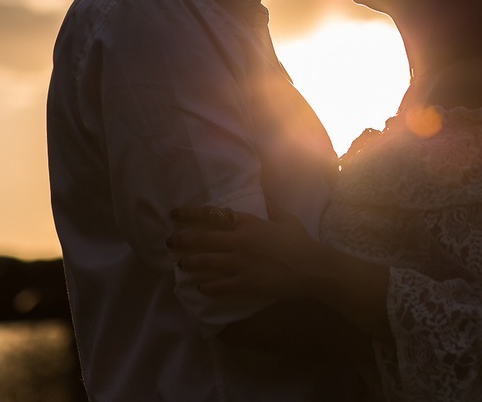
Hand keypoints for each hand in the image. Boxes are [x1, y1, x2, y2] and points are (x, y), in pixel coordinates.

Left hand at [167, 199, 319, 297]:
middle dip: (183, 240)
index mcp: (248, 223)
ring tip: (179, 264)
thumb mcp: (285, 217)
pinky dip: (208, 287)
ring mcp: (242, 263)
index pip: (213, 215)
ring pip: (207, 262)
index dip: (190, 214)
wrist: (313, 267)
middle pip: (204, 239)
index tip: (174, 213)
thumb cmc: (300, 241)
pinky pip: (222, 285)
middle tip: (169, 241)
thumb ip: (270, 205)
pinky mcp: (247, 283)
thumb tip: (262, 194)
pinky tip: (199, 287)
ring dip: (190, 262)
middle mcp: (240, 241)